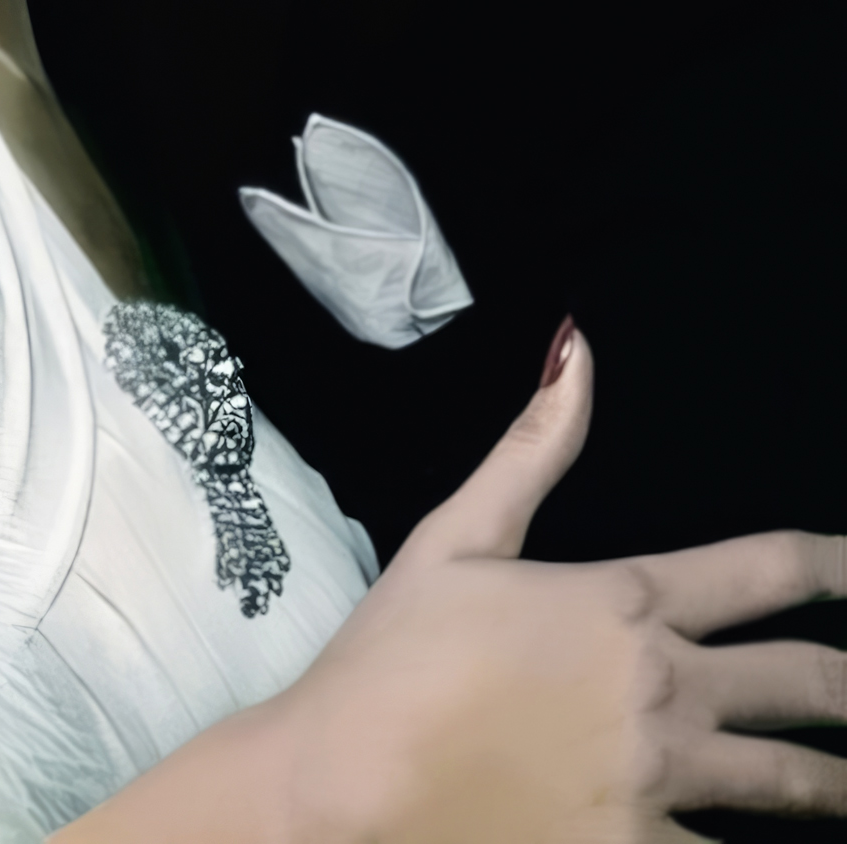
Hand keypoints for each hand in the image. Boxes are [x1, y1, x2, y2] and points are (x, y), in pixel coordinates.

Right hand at [265, 326, 846, 840]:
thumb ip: (533, 448)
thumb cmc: (393, 657)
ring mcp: (658, 782)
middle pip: (806, 684)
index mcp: (622, 601)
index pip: (765, 569)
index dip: (835, 564)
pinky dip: (758, 843)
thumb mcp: (456, 536)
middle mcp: (661, 689)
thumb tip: (577, 350)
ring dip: (839, 782)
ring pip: (793, 783)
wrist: (347, 784)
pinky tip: (784, 843)